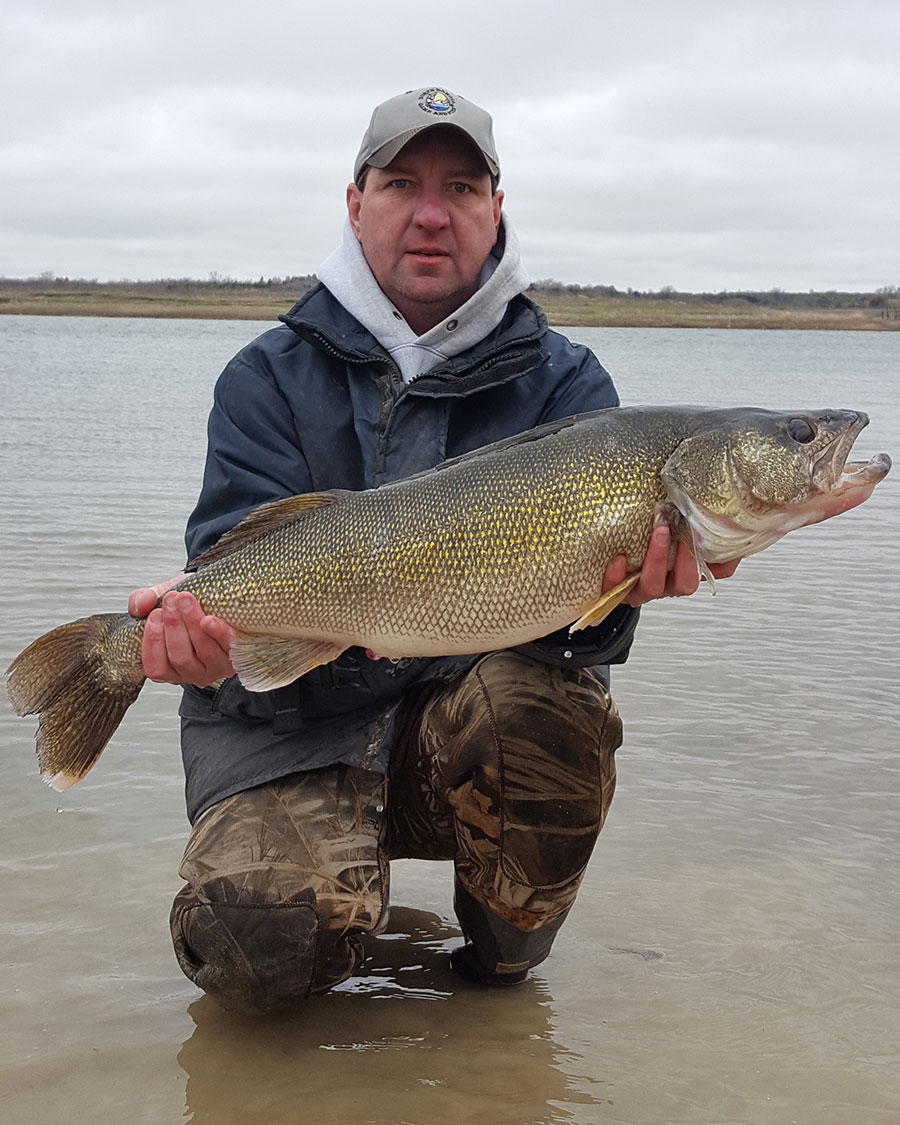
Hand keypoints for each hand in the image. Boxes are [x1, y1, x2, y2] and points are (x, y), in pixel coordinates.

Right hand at [128, 579, 234, 685]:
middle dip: (174, 627)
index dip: (153, 643)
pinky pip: (229, 647)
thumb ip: (142, 601)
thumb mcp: (160, 599)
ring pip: (204, 652)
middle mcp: (192, 673)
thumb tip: (140, 606)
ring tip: (186, 599)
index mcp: (169, 667)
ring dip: (192, 623)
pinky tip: (209, 619)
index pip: (156, 667)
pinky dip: (218, 633)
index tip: (154, 615)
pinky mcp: (237, 656)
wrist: (217, 596)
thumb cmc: (186, 604)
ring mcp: (216, 667)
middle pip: (180, 658)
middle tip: (171, 600)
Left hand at [601, 525, 739, 606]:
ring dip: (657, 560)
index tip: (718, 536)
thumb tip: (720, 488)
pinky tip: (618, 558)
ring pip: (654, 586)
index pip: (715, 572)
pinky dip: (617, 574)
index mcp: (685, 569)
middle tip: (686, 532)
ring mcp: (640, 589)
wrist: (607, 552)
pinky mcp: (613, 590)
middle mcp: (666, 583)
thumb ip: (692, 512)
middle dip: (687, 560)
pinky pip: (616, 588)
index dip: (722, 561)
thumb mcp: (672, 520)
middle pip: (685, 584)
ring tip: (659, 533)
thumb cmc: (643, 533)